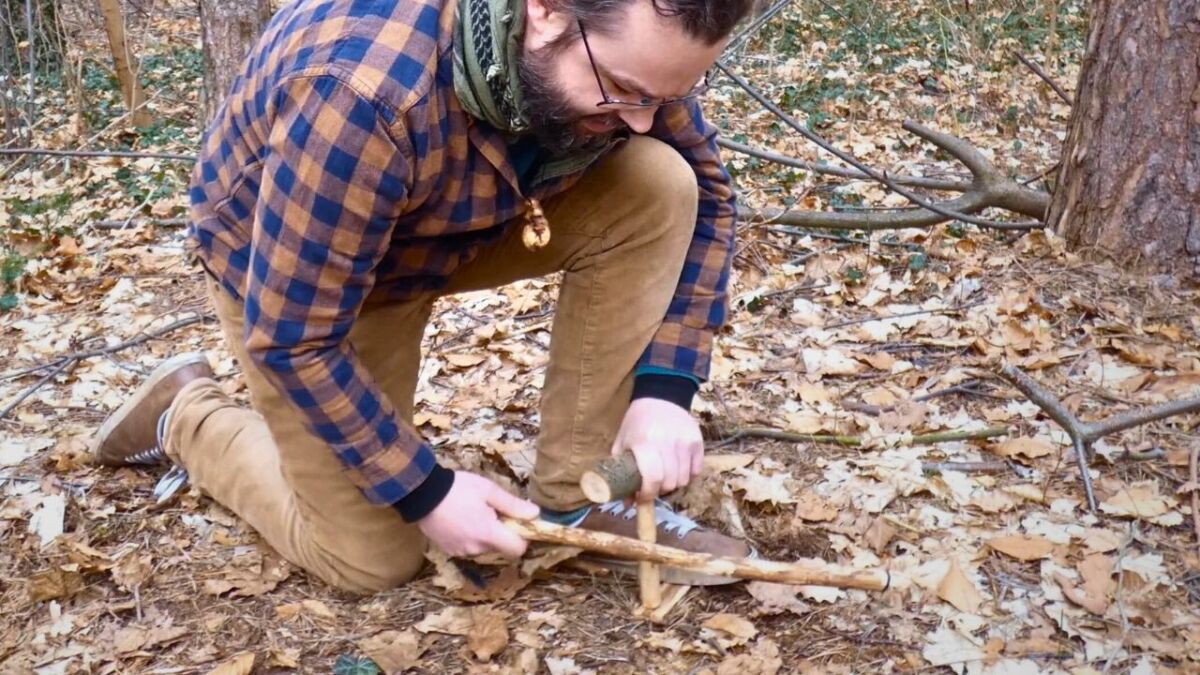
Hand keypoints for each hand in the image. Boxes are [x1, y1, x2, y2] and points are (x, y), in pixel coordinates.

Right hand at [417, 471, 539, 557]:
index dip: (522, 538)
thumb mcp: (488, 490)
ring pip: (484, 548)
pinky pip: (468, 547)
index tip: (516, 522)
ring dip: (484, 535)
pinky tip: (460, 520)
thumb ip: (513, 505)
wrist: (422, 493)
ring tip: (472, 513)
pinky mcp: (449, 551)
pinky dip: (469, 537)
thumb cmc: (458, 488)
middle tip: (491, 511)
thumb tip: (535, 515)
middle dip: (501, 533)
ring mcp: (460, 552)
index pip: (517, 550)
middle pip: (500, 548)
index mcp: (488, 534)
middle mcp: (476, 548)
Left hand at [612, 398, 703, 499]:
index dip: (647, 494)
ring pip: (683, 480)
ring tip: (664, 475)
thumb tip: (627, 502)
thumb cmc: (638, 422)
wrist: (661, 398)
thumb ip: (621, 471)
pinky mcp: (698, 442)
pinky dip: (686, 475)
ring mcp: (685, 442)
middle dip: (659, 490)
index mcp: (645, 443)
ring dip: (672, 483)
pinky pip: (695, 471)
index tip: (642, 497)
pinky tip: (677, 467)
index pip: (652, 479)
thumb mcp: (622, 442)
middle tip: (652, 485)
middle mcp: (668, 443)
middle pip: (669, 483)